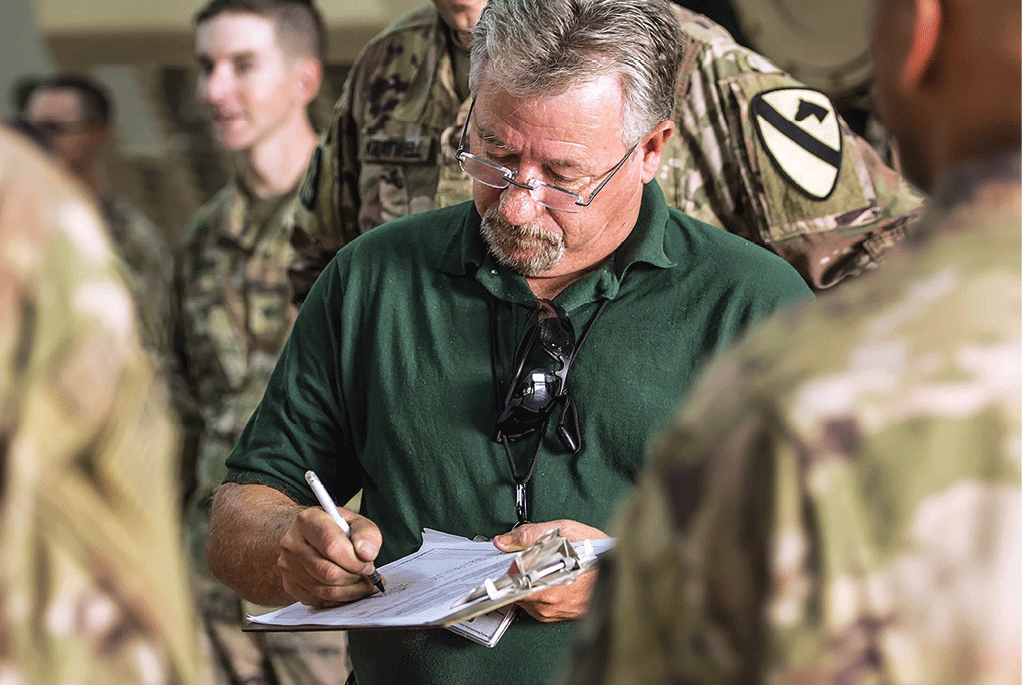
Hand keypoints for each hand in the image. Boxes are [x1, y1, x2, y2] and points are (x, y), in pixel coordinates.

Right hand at [276, 506, 383, 607]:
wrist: (307, 536)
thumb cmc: (333, 528)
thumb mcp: (354, 521)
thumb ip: (366, 533)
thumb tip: (367, 554)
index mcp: (308, 521)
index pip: (333, 547)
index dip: (356, 560)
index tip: (368, 562)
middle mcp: (293, 543)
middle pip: (329, 573)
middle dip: (355, 576)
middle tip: (367, 573)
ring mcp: (288, 566)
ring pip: (326, 591)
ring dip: (350, 590)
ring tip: (361, 581)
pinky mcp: (290, 585)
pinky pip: (320, 601)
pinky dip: (340, 599)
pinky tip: (348, 588)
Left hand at [493, 519, 608, 621]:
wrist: (622, 566)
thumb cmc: (598, 550)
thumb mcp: (563, 531)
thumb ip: (530, 535)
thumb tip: (505, 541)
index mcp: (546, 584)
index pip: (508, 582)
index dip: (505, 568)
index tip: (505, 561)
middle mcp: (550, 603)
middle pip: (516, 590)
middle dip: (519, 574)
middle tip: (532, 558)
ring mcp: (556, 612)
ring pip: (527, 599)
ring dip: (530, 583)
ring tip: (547, 567)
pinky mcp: (561, 616)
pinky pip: (540, 606)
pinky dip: (541, 592)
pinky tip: (553, 578)